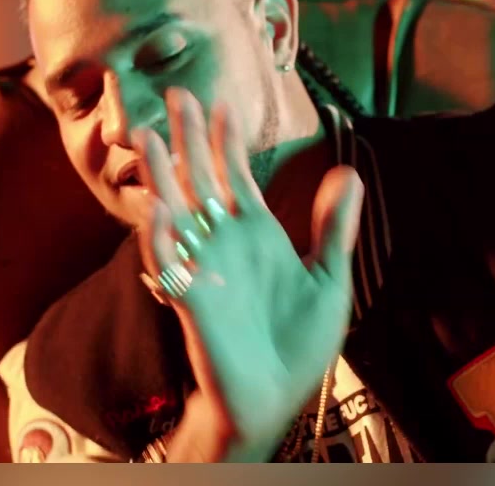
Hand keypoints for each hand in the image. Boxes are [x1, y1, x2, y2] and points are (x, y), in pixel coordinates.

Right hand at [134, 87, 363, 460]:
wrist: (276, 397)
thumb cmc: (297, 344)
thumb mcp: (329, 278)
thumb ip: (334, 227)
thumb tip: (349, 173)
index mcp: (257, 234)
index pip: (235, 176)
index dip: (227, 141)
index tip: (221, 103)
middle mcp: (225, 243)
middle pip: (200, 180)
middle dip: (188, 140)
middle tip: (176, 95)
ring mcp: (204, 269)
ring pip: (175, 212)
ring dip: (160, 177)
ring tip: (146, 137)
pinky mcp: (192, 301)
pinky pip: (171, 264)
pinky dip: (161, 238)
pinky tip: (157, 210)